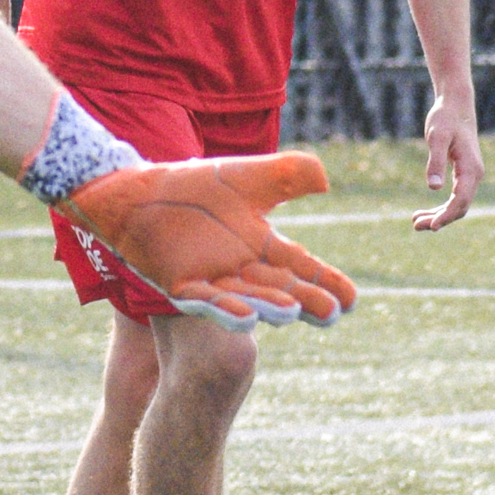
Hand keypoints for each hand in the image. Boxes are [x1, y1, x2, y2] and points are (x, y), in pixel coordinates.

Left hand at [63, 153, 356, 332]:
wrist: (142, 193)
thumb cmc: (197, 186)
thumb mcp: (249, 177)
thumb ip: (288, 175)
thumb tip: (326, 179)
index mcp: (261, 245)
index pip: (301, 267)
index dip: (326, 283)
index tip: (352, 300)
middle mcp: (242, 268)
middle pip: (280, 288)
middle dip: (305, 300)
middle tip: (332, 314)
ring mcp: (213, 279)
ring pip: (247, 297)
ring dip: (269, 306)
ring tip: (292, 313)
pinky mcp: (181, 284)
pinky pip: (206, 300)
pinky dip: (226, 310)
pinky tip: (246, 320)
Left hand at [416, 91, 483, 230]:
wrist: (456, 105)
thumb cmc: (445, 119)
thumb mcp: (436, 138)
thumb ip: (435, 162)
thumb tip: (434, 189)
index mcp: (471, 169)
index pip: (461, 200)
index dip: (447, 215)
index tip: (432, 226)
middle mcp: (475, 175)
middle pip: (460, 207)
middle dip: (439, 219)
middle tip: (415, 226)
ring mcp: (471, 175)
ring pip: (457, 204)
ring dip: (438, 215)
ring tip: (415, 222)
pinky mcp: (464, 173)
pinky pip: (455, 197)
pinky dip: (441, 206)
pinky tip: (423, 211)